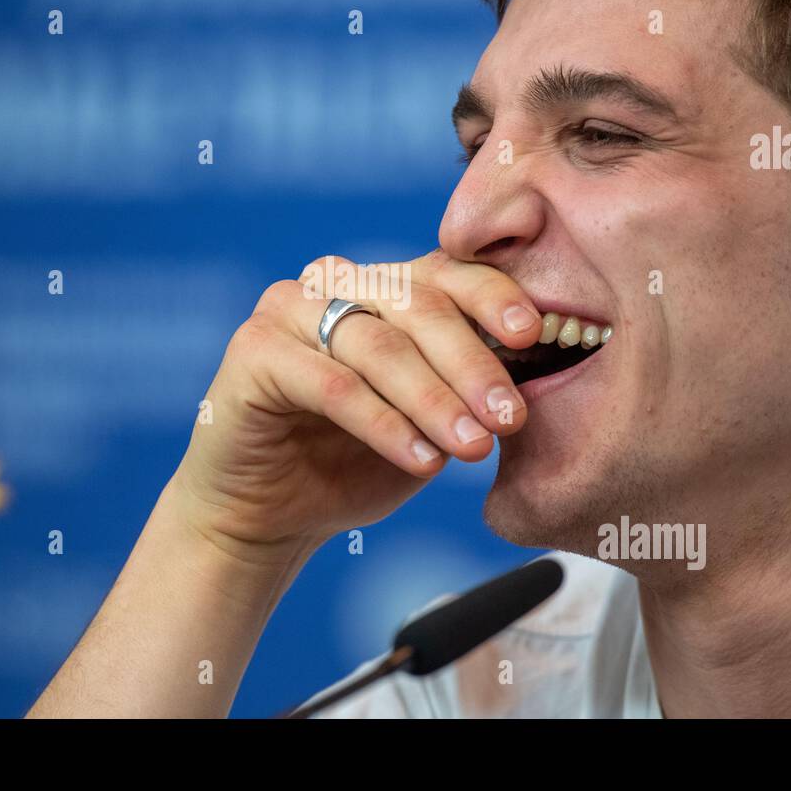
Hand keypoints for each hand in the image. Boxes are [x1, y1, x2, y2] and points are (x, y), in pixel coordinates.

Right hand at [171, 250, 541, 558]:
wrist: (266, 518)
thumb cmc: (352, 464)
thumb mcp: (428, 424)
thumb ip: (468, 392)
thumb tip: (537, 385)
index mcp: (384, 287)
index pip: (448, 273)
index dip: (493, 297)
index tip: (534, 334)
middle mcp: (336, 284)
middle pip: (419, 304)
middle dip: (472, 363)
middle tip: (510, 417)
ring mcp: (288, 309)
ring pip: (378, 344)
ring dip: (433, 399)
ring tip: (473, 448)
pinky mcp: (252, 350)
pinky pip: (332, 384)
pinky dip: (383, 424)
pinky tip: (422, 461)